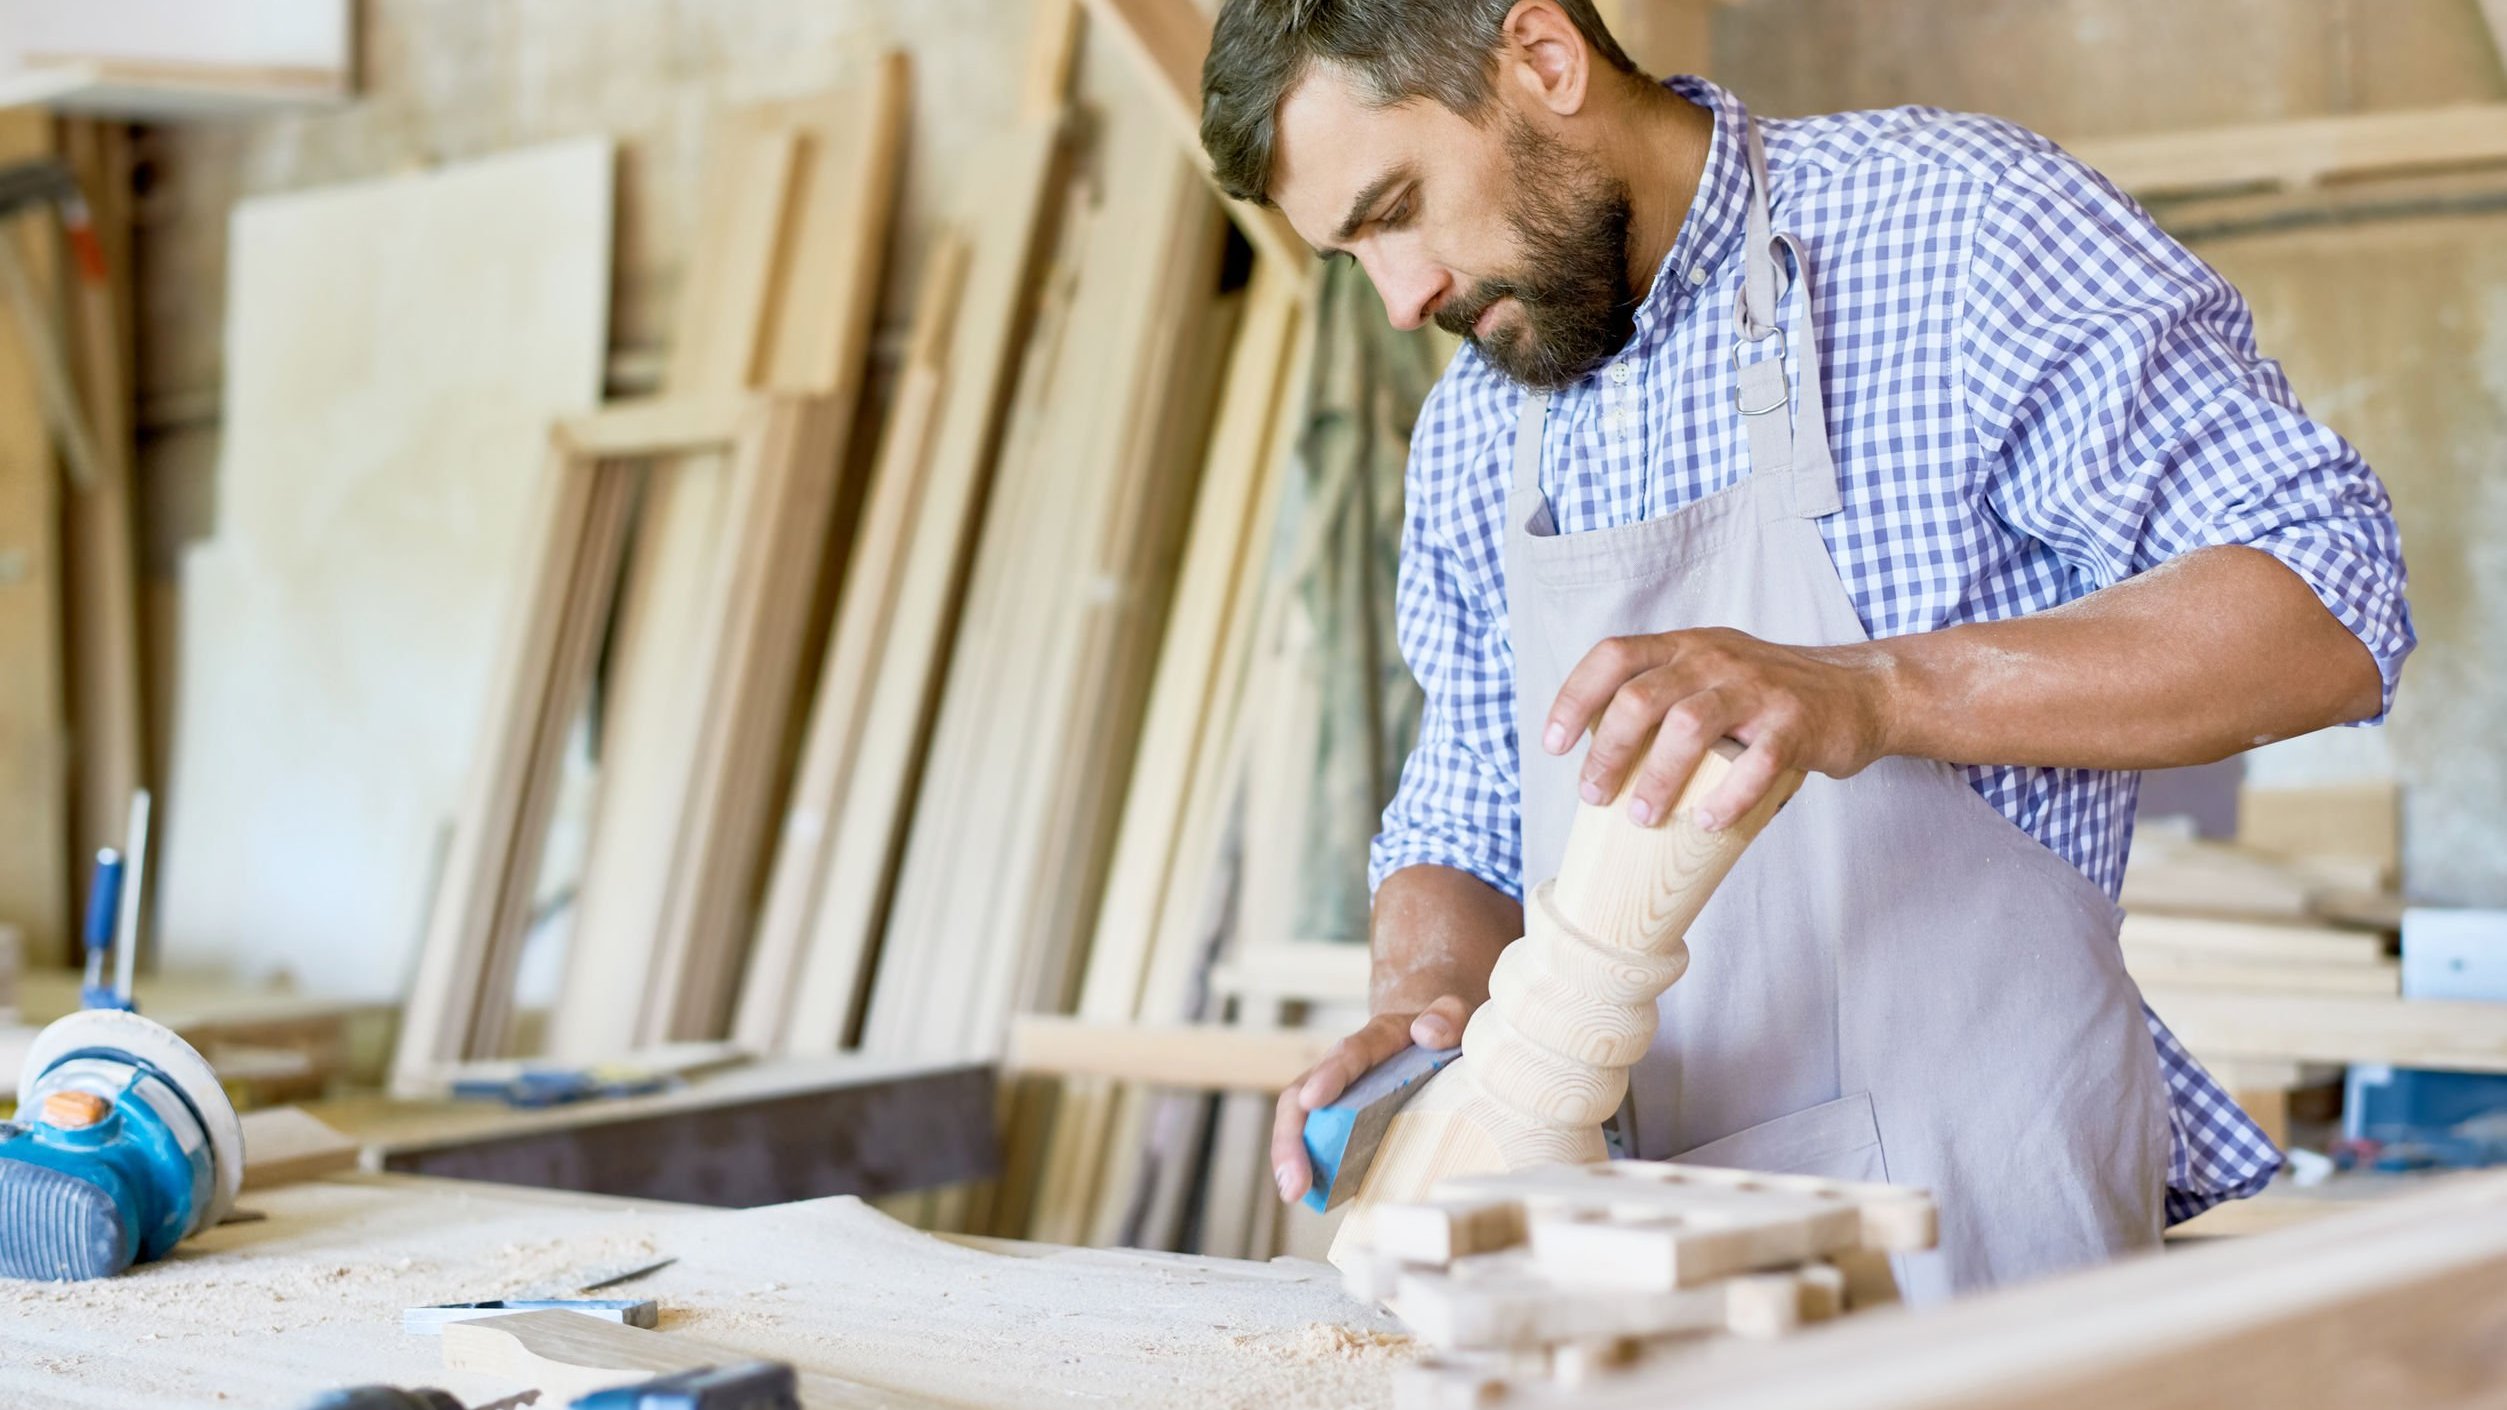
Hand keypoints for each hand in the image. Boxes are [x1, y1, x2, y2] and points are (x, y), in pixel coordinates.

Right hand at [1269, 996, 1473, 1203]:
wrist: (1428, 1031)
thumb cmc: (1440, 1028)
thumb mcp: (1453, 1014)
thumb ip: (1447, 1016)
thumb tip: (1428, 1034)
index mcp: (1377, 1039)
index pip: (1349, 1053)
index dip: (1330, 1075)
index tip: (1313, 1100)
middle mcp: (1345, 1066)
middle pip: (1303, 1093)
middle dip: (1292, 1136)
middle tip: (1292, 1178)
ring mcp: (1339, 1095)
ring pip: (1302, 1120)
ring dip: (1291, 1156)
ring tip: (1294, 1191)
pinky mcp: (1343, 1120)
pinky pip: (1319, 1141)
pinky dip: (1312, 1167)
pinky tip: (1312, 1195)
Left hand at [1543, 627, 1897, 831]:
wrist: (1862, 691)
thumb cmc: (1768, 697)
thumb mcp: (1711, 676)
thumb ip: (1664, 697)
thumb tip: (1601, 760)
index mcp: (1686, 647)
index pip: (1614, 656)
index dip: (1575, 697)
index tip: (1553, 744)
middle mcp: (1716, 659)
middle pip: (1642, 697)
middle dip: (1607, 750)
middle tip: (1593, 795)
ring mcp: (1757, 689)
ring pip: (1690, 725)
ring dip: (1658, 777)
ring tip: (1642, 817)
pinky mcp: (1795, 724)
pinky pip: (1756, 762)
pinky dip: (1728, 796)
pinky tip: (1708, 823)